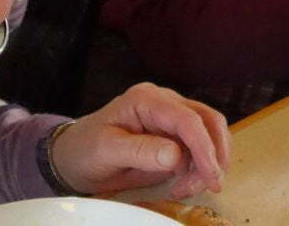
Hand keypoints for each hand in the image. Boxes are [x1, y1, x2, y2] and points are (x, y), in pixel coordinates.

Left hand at [49, 82, 229, 198]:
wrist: (75, 157)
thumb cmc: (85, 149)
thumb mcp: (106, 150)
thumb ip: (139, 151)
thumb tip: (175, 156)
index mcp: (147, 99)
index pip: (187, 118)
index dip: (204, 147)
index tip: (210, 176)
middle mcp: (165, 102)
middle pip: (208, 120)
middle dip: (213, 154)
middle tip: (209, 185)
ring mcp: (172, 118)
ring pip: (209, 134)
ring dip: (208, 164)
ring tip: (186, 189)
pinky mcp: (175, 136)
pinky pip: (199, 149)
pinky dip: (200, 169)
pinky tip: (182, 185)